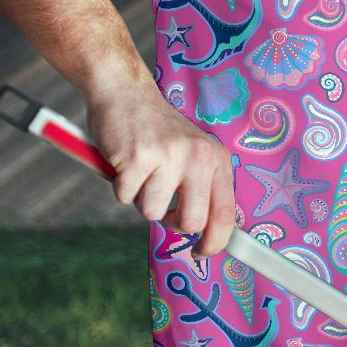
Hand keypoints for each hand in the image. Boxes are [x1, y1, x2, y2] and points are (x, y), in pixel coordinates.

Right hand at [86, 82, 234, 255]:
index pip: (226, 214)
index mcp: (216, 159)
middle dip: (172, 222)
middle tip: (163, 204)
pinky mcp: (137, 158)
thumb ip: (203, 189)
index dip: (215, 243)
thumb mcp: (193, 154)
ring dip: (142, 199)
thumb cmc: (158, 133)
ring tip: (143, 172)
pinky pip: (125, 198)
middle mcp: (198, 157)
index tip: (201, 253)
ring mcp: (168, 156)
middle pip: (191, 222)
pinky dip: (121, 187)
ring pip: (152, 213)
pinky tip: (126, 163)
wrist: (125, 93)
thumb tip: (209, 235)